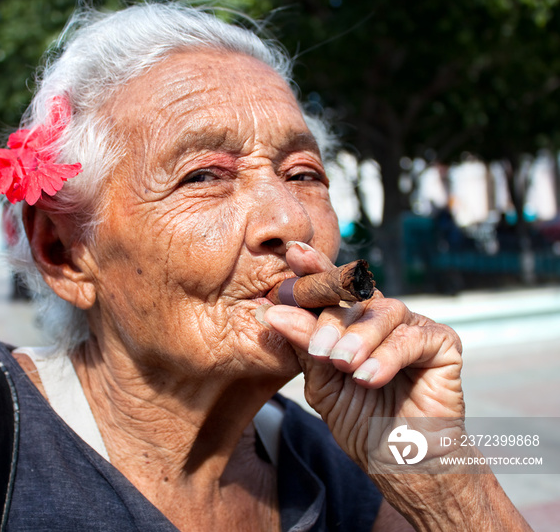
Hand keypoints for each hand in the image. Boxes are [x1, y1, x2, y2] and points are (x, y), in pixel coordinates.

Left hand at [262, 242, 463, 468]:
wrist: (401, 461)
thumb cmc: (361, 420)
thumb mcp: (321, 382)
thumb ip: (303, 345)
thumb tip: (272, 311)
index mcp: (350, 322)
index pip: (331, 289)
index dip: (314, 269)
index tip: (294, 253)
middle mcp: (381, 318)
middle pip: (354, 298)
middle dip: (331, 322)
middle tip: (320, 352)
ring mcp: (412, 327)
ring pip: (384, 312)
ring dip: (359, 338)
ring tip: (344, 366)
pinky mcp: (443, 343)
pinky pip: (413, 337)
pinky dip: (388, 356)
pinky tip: (369, 378)